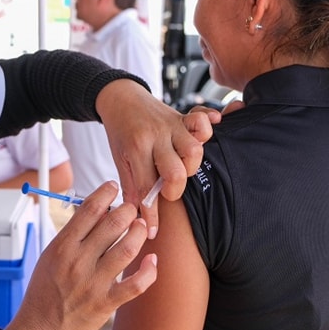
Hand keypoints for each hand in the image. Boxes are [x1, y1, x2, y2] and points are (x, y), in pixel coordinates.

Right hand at [5, 181, 154, 329]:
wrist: (40, 328)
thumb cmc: (45, 290)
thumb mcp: (51, 254)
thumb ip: (73, 234)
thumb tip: (97, 211)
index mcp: (63, 246)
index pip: (89, 209)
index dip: (106, 193)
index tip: (114, 187)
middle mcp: (79, 261)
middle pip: (113, 224)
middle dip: (127, 210)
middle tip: (131, 208)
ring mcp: (94, 283)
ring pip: (128, 249)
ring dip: (138, 233)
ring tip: (140, 227)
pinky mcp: (106, 303)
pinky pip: (135, 285)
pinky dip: (148, 271)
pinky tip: (152, 261)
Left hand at [95, 80, 212, 234]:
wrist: (119, 97)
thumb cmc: (120, 132)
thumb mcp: (119, 158)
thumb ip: (131, 185)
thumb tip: (136, 216)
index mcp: (137, 149)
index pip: (147, 187)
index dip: (152, 214)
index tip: (153, 232)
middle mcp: (156, 137)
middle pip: (178, 170)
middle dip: (176, 188)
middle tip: (168, 190)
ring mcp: (172, 125)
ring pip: (195, 148)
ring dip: (193, 163)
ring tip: (183, 166)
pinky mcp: (183, 116)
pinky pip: (202, 117)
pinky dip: (209, 125)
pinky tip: (209, 133)